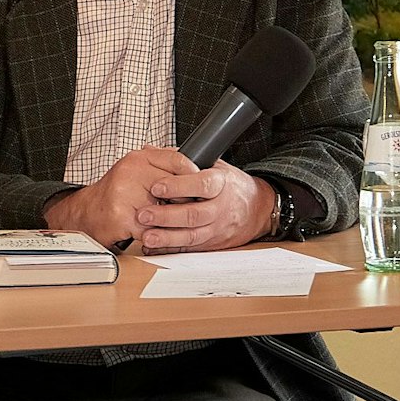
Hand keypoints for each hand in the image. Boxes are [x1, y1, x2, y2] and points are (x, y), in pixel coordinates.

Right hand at [45, 146, 197, 245]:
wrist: (87, 213)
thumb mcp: (137, 172)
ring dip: (171, 222)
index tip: (201, 188)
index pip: (178, 160)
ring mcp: (125, 194)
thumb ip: (160, 166)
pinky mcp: (122, 217)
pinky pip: (152, 230)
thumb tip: (192, 169)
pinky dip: (156, 235)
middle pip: (176, 189)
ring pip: (166, 212)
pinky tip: (153, 233)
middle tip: (187, 210)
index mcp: (139, 158)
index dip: (193, 175)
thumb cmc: (115, 194)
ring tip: (168, 223)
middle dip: (184, 203)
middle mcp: (131, 171)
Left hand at [135, 160, 276, 253]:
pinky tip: (154, 249)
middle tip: (143, 214)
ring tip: (147, 237)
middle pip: (194, 214)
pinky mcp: (211, 243)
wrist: (256, 208)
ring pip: (192, 235)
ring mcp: (216, 228)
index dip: (179, 186)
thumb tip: (150, 150)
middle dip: (166, 216)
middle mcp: (219, 208)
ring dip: (167, 238)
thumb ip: (182, 159)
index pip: (202, 184)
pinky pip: (190, 249)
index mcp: (221, 183)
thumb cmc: (228, 184)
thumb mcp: (212, 165)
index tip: (156, 186)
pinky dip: (171, 250)